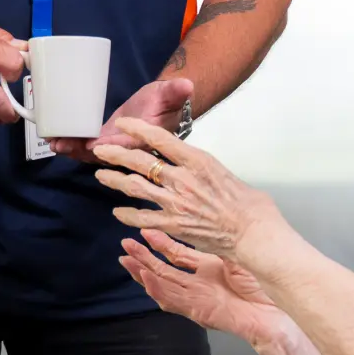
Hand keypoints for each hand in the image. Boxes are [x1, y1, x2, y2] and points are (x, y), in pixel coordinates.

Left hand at [50, 76, 193, 162]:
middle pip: (105, 154)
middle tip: (62, 144)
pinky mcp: (106, 142)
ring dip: (73, 150)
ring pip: (93, 154)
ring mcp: (116, 147)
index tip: (94, 143)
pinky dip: (73, 146)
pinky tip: (56, 141)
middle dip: (82, 151)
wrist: (161, 105)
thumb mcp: (171, 94)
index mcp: (145, 139)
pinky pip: (89, 148)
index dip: (111, 145)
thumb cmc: (166, 100)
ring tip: (54, 143)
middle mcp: (129, 148)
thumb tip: (187, 85)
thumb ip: (176, 92)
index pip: (128, 145)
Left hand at [93, 117, 281, 259]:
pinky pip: (142, 217)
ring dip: (115, 180)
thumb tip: (194, 168)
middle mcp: (182, 178)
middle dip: (117, 153)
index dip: (137, 128)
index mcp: (197, 160)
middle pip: (140, 161)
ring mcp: (175, 201)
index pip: (159, 138)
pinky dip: (127, 214)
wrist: (252, 231)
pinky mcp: (173, 224)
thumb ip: (202, 167)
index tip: (123, 123)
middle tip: (102, 149)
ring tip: (101, 175)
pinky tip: (118, 212)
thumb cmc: (247, 203)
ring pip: (135, 186)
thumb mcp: (223, 171)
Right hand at [120, 230, 288, 348]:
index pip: (177, 254)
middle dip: (143, 256)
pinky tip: (146, 278)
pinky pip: (172, 299)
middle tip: (125, 243)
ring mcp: (196, 298)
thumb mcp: (237, 255)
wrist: (276, 311)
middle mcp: (199, 283)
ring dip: (143, 272)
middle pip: (164, 268)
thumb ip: (219, 241)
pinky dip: (157, 289)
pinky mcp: (197, 311)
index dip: (160, 243)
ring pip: (162, 284)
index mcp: (208, 268)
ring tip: (127, 260)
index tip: (145, 229)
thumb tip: (210, 219)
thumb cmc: (263, 284)